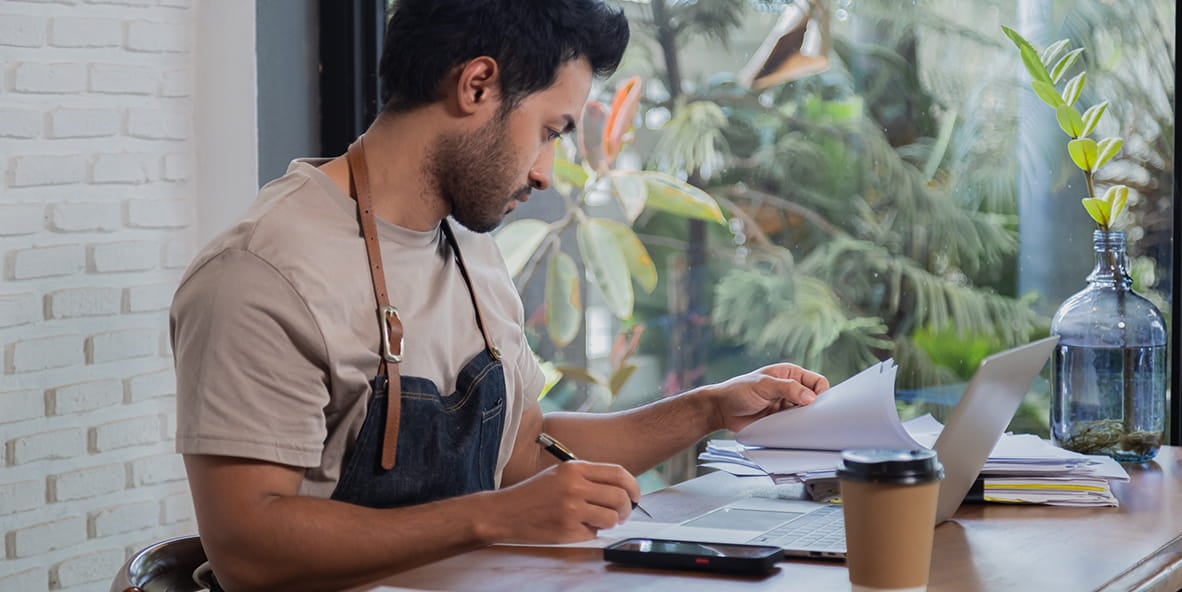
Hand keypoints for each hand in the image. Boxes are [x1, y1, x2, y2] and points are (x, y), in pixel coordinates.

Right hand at [488, 460, 639, 543]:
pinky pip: (594, 534)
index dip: (633, 486)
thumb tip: (621, 488)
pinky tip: (576, 527)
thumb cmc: (534, 493)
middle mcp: (574, 486)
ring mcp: (571, 509)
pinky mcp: (567, 530)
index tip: (635, 496)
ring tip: (597, 521)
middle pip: (620, 497)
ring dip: (610, 522)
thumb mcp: (560, 474)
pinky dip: (590, 533)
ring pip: (611, 518)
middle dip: (627, 509)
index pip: (618, 474)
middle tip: (622, 514)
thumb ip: (588, 477)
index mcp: (575, 468)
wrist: (505, 512)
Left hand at [704, 363, 829, 432]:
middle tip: (808, 416)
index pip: (817, 382)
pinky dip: (797, 428)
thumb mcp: (763, 385)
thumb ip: (787, 389)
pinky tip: (792, 430)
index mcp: (790, 374)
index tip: (815, 404)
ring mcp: (786, 405)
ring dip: (805, 419)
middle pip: (815, 399)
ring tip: (797, 423)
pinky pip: (796, 425)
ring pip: (807, 414)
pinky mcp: (781, 420)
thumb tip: (811, 397)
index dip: (820, 392)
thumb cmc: (738, 391)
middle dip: (815, 408)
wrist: (721, 410)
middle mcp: (791, 389)